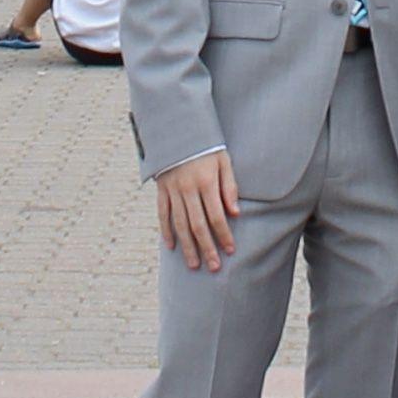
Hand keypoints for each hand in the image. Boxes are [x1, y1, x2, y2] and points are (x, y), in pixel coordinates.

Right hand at [153, 152, 239, 271]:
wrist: (177, 129)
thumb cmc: (206, 146)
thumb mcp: (223, 161)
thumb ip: (229, 187)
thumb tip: (236, 213)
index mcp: (206, 182)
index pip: (216, 216)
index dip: (224, 235)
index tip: (230, 250)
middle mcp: (188, 189)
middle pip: (198, 225)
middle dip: (207, 248)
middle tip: (214, 267)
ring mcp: (172, 190)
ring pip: (180, 224)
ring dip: (187, 247)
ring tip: (194, 265)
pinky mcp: (161, 190)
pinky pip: (162, 214)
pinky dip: (165, 231)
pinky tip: (171, 247)